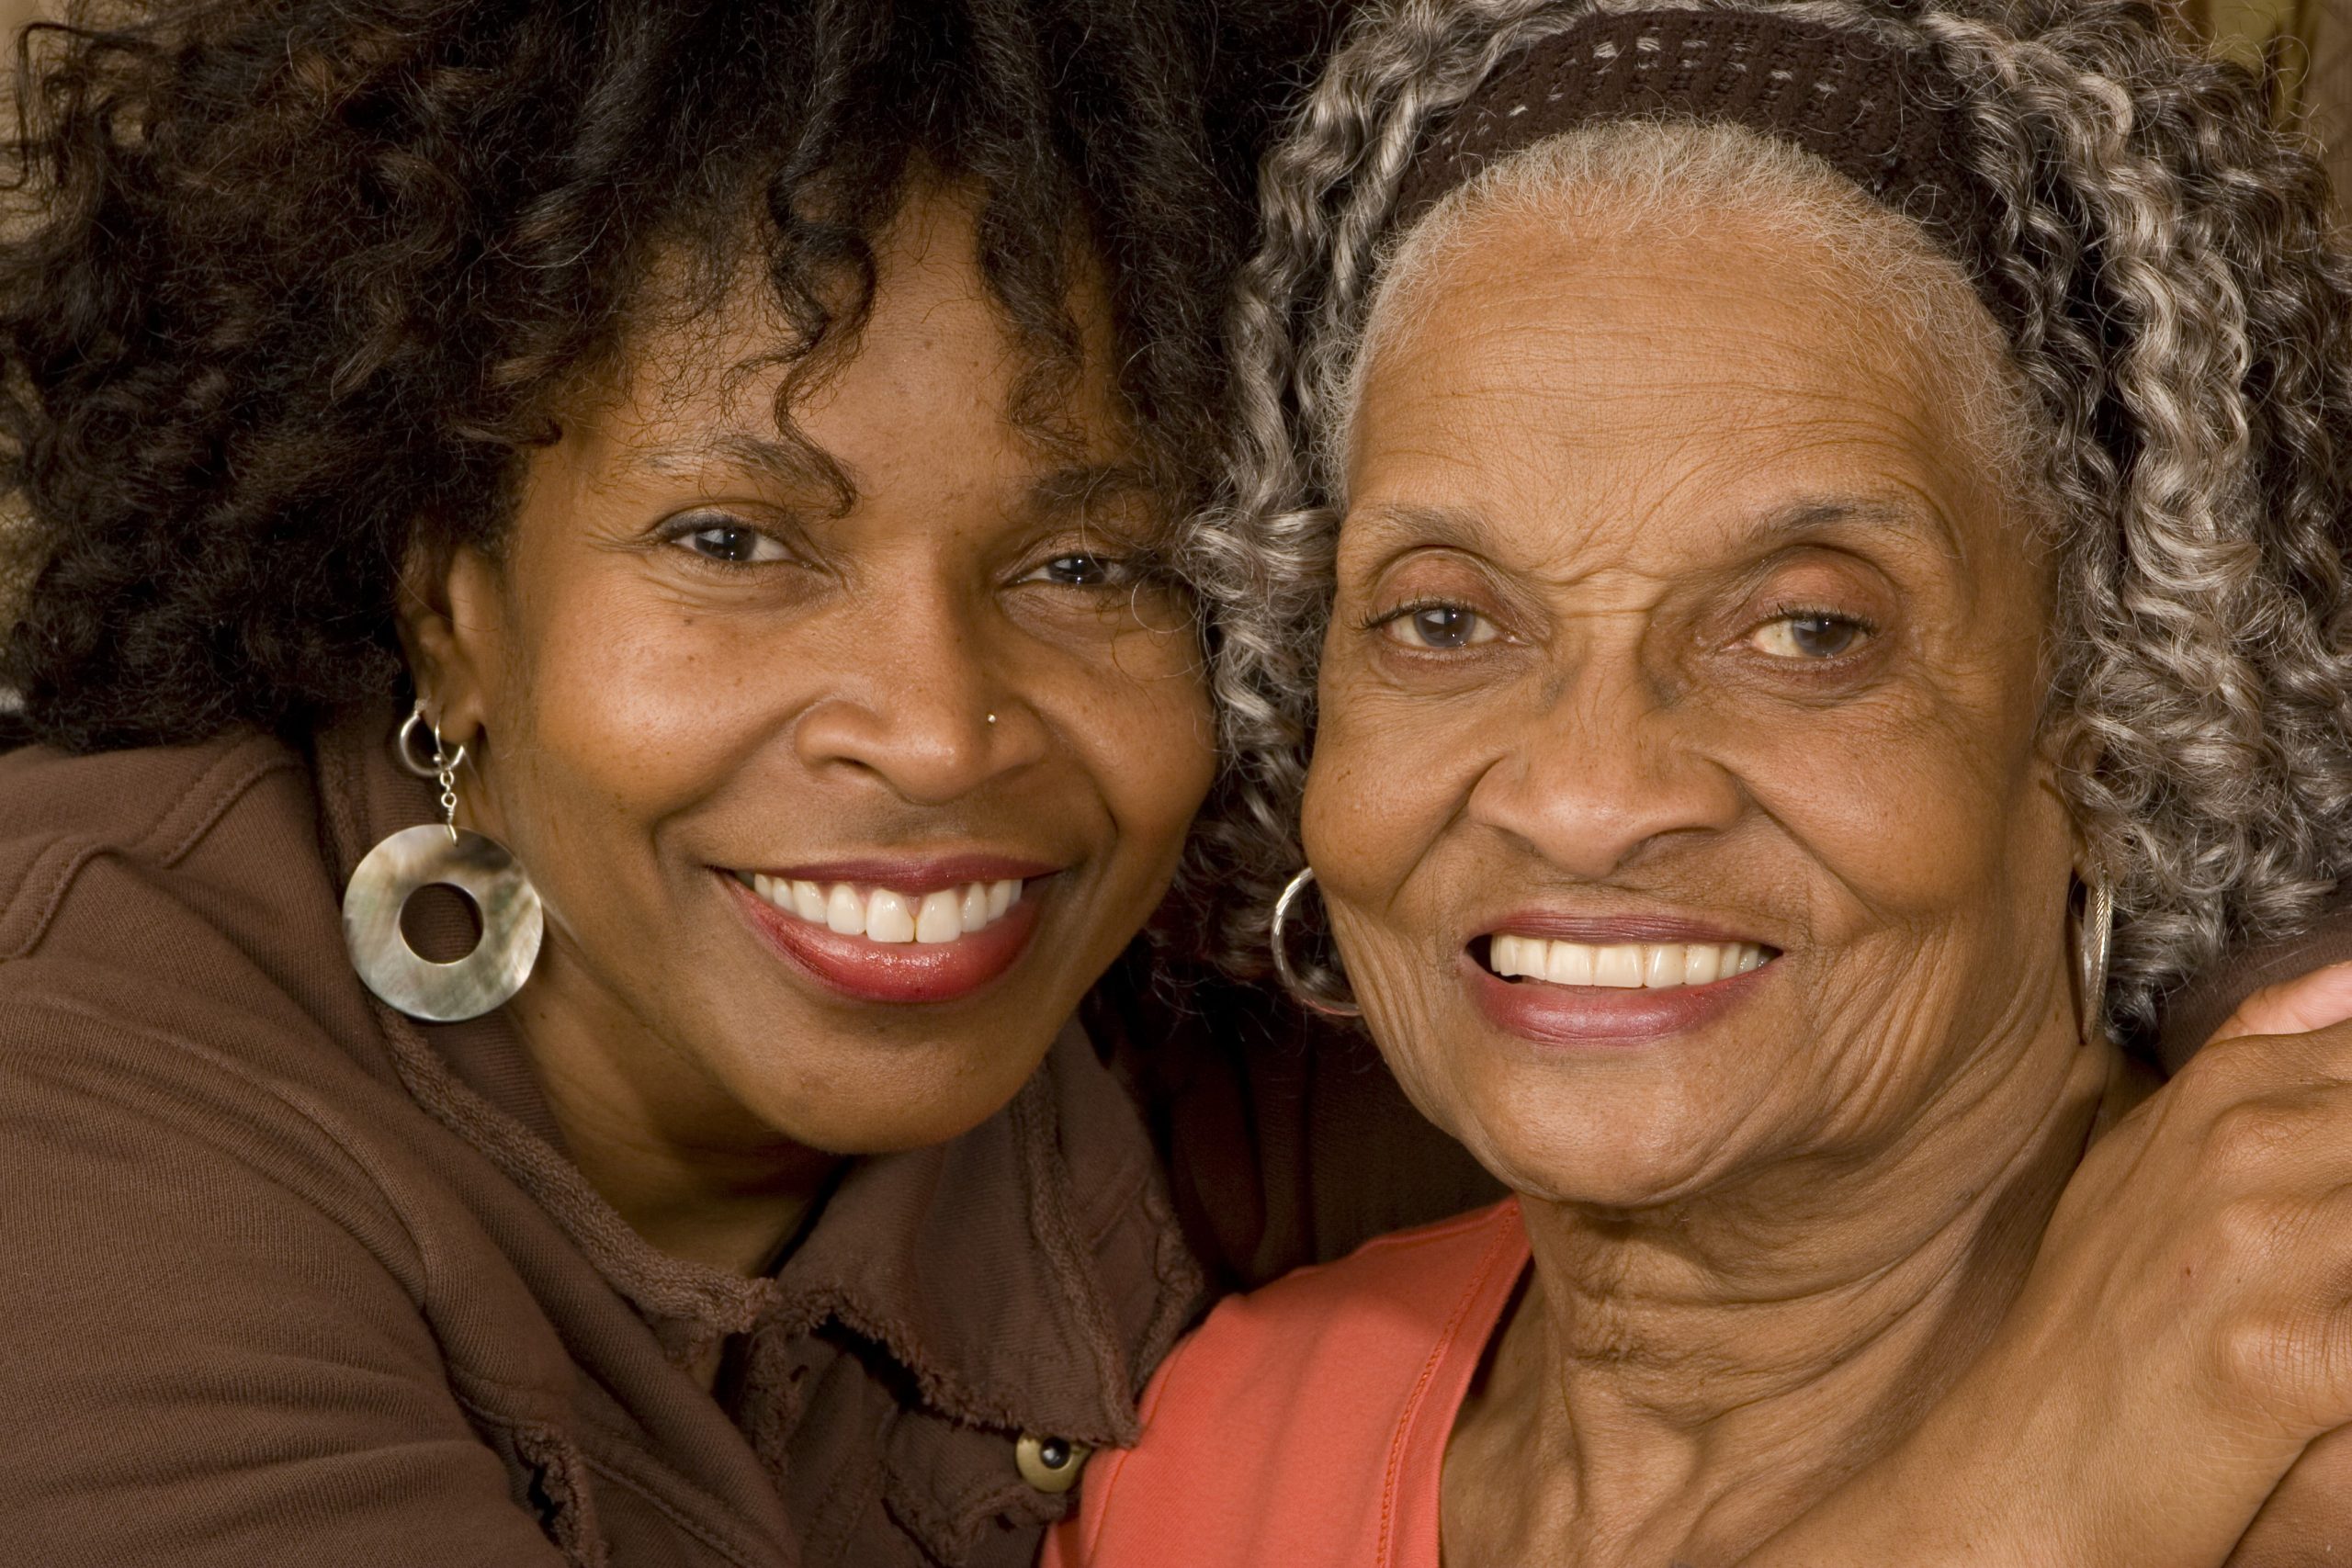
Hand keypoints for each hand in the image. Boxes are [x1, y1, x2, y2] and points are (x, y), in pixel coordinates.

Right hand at [1745, 962, 2351, 1567]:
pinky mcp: (2292, 1353)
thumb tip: (2347, 974)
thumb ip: (2257, 1057)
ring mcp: (2268, 1244)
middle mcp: (2249, 1150)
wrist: (2031, 1467)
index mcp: (2225, 1096)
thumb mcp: (2149, 1163)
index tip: (2342, 1173)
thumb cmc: (2092, 1331)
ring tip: (2339, 1287)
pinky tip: (2340, 1347)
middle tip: (2334, 1245)